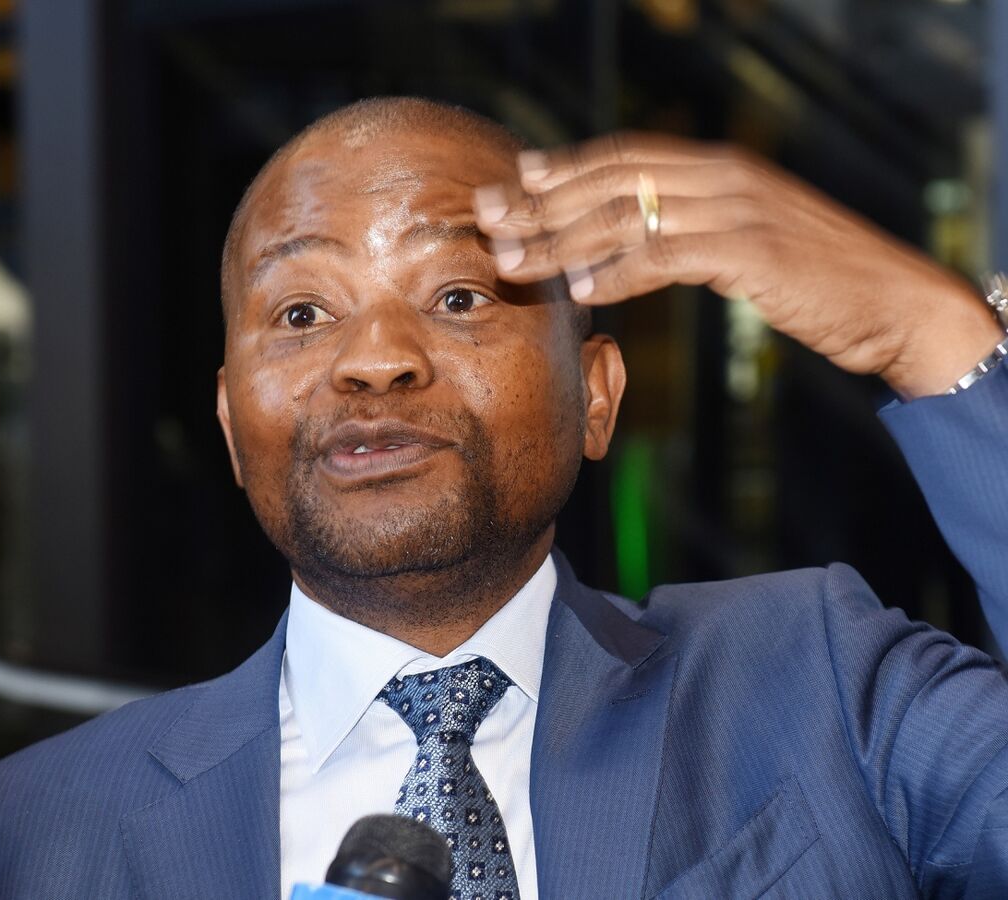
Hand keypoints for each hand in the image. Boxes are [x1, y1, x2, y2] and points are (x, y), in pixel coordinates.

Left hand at [472, 133, 1001, 398]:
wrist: (895, 301)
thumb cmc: (815, 277)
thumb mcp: (746, 239)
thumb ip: (690, 230)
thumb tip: (623, 246)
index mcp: (717, 168)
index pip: (623, 158)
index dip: (563, 169)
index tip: (511, 182)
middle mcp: (721, 177)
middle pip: (611, 182)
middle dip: (541, 203)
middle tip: (487, 221)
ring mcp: (737, 209)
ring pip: (627, 216)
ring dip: (562, 240)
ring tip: (514, 262)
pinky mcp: (753, 250)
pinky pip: (670, 255)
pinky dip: (622, 271)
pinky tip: (585, 291)